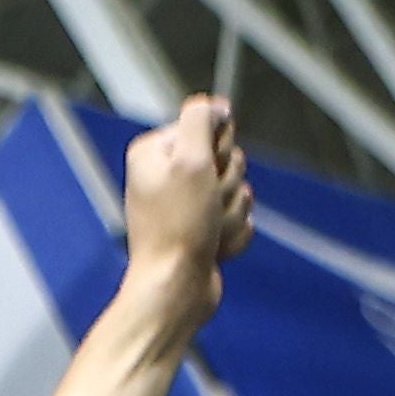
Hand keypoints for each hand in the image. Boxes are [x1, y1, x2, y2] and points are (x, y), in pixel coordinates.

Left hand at [118, 95, 253, 325]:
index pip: (212, 125)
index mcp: (155, 151)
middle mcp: (168, 175)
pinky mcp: (203, 230)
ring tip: (207, 233)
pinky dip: (232, 236)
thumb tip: (215, 106)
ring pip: (238, 191)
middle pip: (229, 158)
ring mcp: (187, 205)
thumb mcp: (190, 159)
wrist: (175, 289)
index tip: (204, 171)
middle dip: (226, 186)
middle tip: (204, 208)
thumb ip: (201, 119)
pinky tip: (212, 249)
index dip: (219, 149)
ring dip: (231, 214)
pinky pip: (239, 220)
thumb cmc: (178, 227)